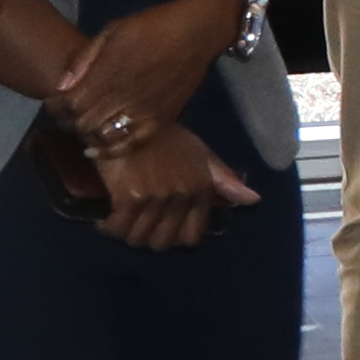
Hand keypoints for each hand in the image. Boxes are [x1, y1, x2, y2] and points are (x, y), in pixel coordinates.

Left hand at [51, 0, 228, 151]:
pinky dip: (111, 150)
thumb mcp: (112, 31)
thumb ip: (84, 58)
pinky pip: (132, 145)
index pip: (71, 102)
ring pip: (104, 136)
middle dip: (67, 121)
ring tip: (81, 126)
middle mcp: (125, 95)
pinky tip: (96, 148)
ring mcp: (144, 111)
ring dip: (86, 134)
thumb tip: (61, 85)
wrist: (194, 34)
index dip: (56, 106)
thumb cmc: (150, 27)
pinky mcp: (161, 121)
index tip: (53, 102)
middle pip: (84, 122)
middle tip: (64, 115)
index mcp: (109, 71)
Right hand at [88, 126, 259, 252]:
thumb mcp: (199, 153)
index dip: (174, 238)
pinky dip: (109, 228)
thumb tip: (254, 200)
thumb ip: (223, 180)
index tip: (160, 229)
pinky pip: (118, 228)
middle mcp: (181, 196)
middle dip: (148, 238)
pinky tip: (105, 221)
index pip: (192, 235)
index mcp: (200, 189)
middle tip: (137, 226)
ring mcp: (154, 198)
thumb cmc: (164, 136)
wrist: (129, 117)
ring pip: (139, 238)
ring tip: (120, 223)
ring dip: (127, 234)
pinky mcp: (128, 197)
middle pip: (163, 241)